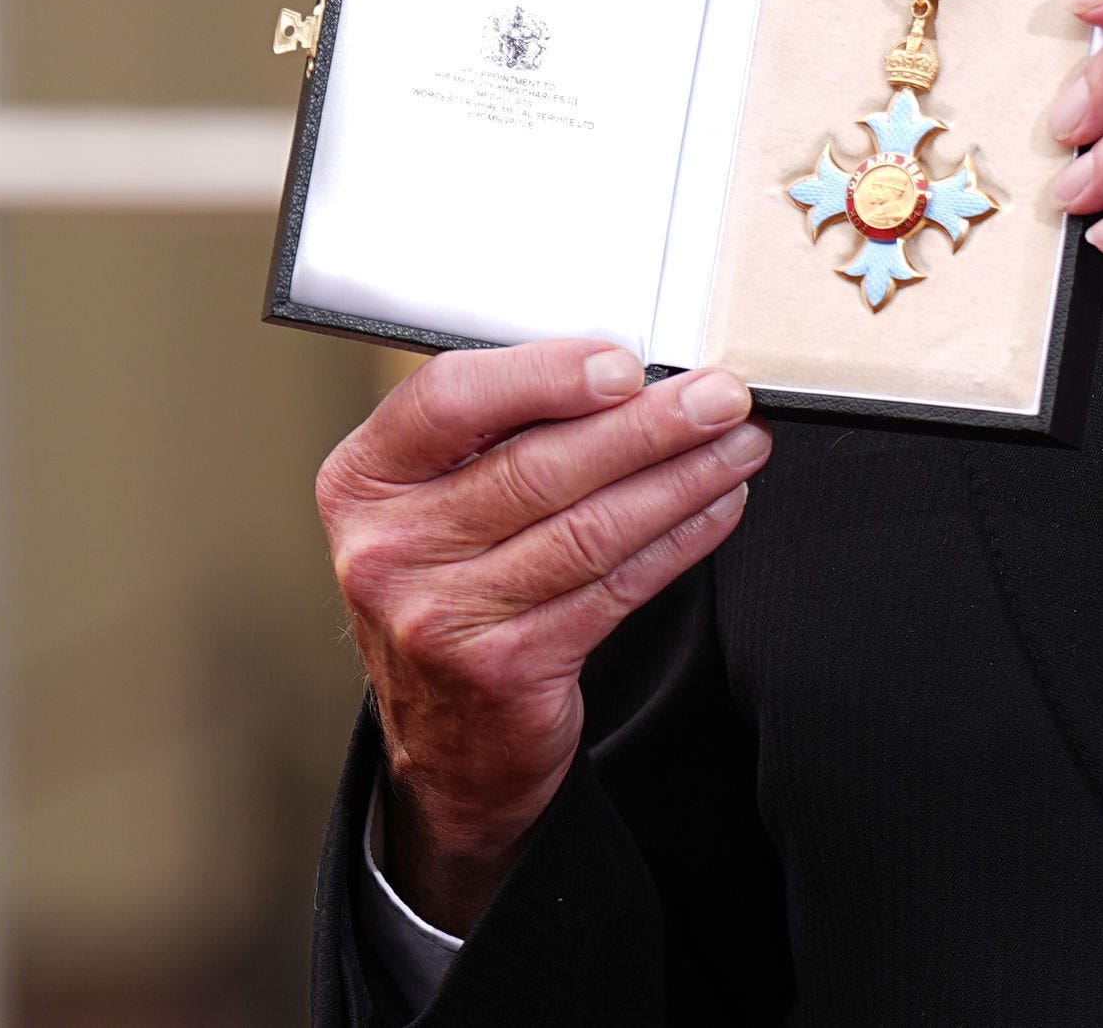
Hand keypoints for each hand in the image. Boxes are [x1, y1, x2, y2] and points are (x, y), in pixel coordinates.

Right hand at [317, 341, 769, 929]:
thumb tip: (625, 378)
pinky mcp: (507, 667)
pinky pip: (615, 586)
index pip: (447, 399)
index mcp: (365, 480)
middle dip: (649, 425)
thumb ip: (500, 434)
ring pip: (589, 528)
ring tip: (738, 447)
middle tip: (720, 399)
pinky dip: (678, 540)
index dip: (545, 376)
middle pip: (538, 466)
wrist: (449, 735)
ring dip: (681, 479)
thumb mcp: (435, 501)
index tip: (626, 367)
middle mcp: (390, 548)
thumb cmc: (454, 586)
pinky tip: (717, 507)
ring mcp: (442, 615)